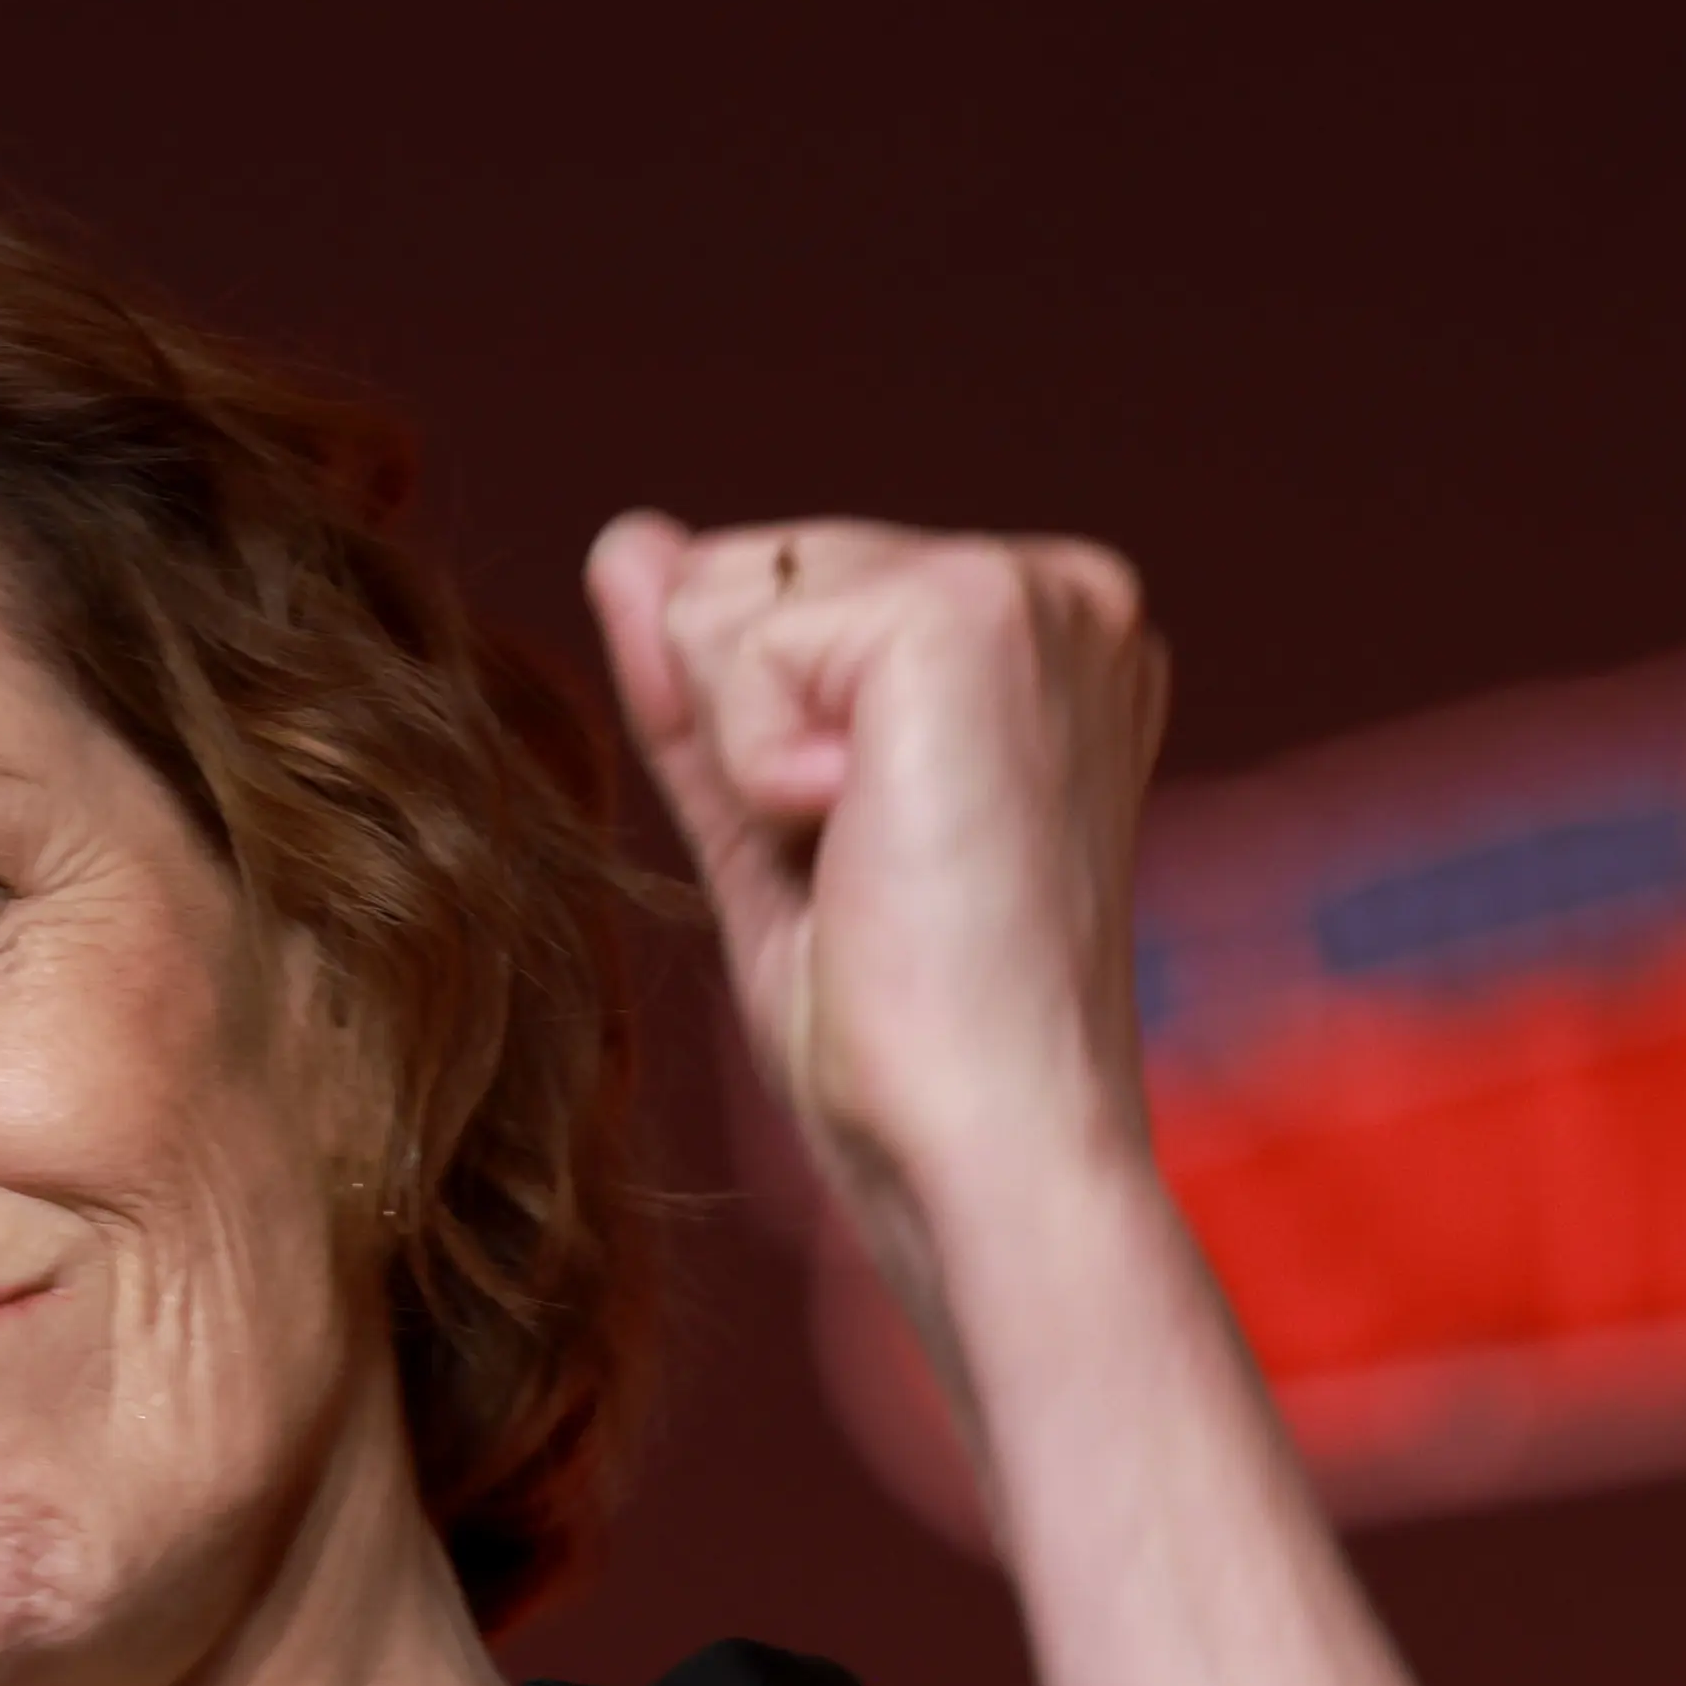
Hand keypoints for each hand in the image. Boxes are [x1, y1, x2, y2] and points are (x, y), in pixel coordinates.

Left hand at [585, 511, 1175, 1305]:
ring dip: (748, 764)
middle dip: (745, 741)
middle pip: (745, 572)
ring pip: (721, 595)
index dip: (757, 741)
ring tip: (878, 864)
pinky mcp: (967, 612)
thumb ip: (708, 687)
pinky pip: (731, 636)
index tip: (875, 865)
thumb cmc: (903, 1042)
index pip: (787, 593)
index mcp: (1040, 640)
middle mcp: (1059, 590)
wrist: (982, 1148)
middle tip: (870, 877)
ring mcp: (1028, 589)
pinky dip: (755, 769)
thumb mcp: (774, 836)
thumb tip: (626, 537)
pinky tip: (869, 843)